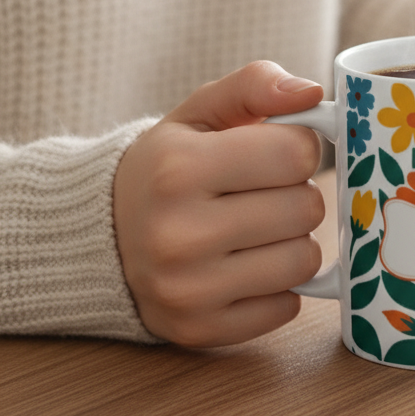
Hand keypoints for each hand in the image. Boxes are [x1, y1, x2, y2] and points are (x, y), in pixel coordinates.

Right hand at [113, 61, 325, 346]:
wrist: (102, 235)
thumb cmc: (168, 166)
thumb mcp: (201, 112)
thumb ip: (256, 86)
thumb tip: (312, 93)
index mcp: (179, 168)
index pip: (296, 153)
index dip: (298, 149)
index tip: (276, 153)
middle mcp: (178, 233)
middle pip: (306, 209)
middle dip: (296, 195)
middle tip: (263, 194)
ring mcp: (187, 288)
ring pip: (304, 261)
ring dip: (292, 242)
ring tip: (255, 231)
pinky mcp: (198, 329)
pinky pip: (286, 308)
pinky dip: (277, 288)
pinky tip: (244, 268)